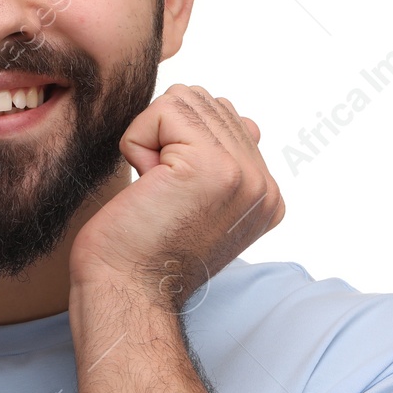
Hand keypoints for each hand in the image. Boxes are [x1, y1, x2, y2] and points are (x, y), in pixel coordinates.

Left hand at [69, 84, 284, 309]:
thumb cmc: (143, 249)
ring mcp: (244, 174)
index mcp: (266, 193)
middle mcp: (264, 184)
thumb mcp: (198, 203)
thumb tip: (246, 121)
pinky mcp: (211, 166)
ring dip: (151, 138)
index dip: (179, 144)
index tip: (174, 198)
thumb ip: (226, 158)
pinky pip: (164, 111)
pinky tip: (146, 185)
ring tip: (155, 188)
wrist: (127, 291)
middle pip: (204, 101)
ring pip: (185, 101)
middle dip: (165, 136)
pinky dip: (138, 142)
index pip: (226, 116)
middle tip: (159, 192)